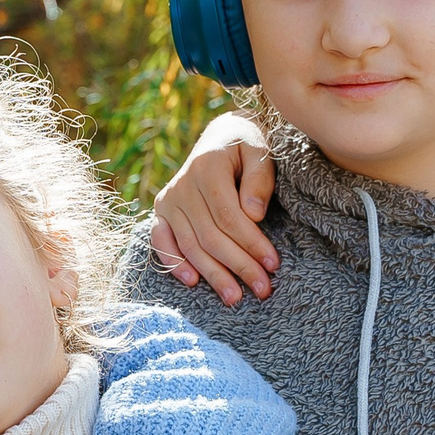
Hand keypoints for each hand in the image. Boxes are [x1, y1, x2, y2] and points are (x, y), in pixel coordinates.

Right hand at [147, 112, 277, 304]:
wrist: (221, 137)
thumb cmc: (246, 147)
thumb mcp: (260, 150)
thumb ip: (260, 178)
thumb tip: (254, 213)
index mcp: (207, 167)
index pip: (229, 216)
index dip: (251, 243)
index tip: (273, 264)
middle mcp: (182, 185)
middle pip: (210, 235)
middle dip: (238, 266)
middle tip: (262, 289)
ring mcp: (168, 199)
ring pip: (190, 244)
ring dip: (212, 274)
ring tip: (235, 297)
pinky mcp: (161, 211)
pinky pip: (162, 241)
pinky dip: (174, 262)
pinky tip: (193, 281)